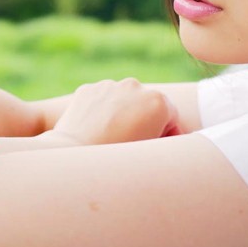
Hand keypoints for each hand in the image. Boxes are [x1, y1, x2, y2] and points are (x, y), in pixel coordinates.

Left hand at [51, 78, 178, 145]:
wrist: (76, 157)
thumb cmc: (118, 161)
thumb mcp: (151, 152)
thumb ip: (165, 138)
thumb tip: (168, 135)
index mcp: (158, 102)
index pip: (171, 115)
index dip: (167, 132)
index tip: (159, 144)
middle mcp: (135, 86)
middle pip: (146, 103)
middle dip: (144, 119)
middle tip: (135, 141)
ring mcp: (110, 85)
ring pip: (122, 98)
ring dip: (122, 112)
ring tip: (113, 136)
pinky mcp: (89, 88)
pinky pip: (101, 98)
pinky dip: (101, 110)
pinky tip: (96, 129)